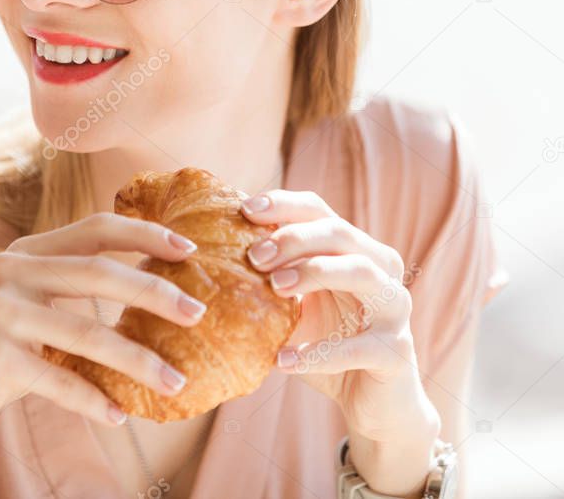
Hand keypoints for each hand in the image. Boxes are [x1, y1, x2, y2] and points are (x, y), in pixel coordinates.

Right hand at [0, 213, 206, 455]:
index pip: (93, 228)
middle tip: (198, 313)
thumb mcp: (22, 310)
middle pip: (99, 272)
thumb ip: (66, 294)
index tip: (187, 248)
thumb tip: (149, 297)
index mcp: (23, 254)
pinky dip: (94, 400)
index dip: (143, 233)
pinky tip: (119, 416)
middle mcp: (10, 272)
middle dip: (155, 292)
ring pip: (89, 333)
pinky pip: (61, 380)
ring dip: (138, 362)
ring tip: (175, 383)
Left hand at [241, 190, 439, 493]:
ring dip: (313, 273)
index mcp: (353, 250)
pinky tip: (283, 360)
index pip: (320, 211)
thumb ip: (267, 280)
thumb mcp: (292, 307)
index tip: (246, 209)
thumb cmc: (324, 341)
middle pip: (339, 233)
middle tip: (255, 256)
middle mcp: (380, 270)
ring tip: (275, 289)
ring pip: (361, 272)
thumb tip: (208, 257)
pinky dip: (319, 352)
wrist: (369, 401)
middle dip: (294, 238)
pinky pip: (359, 346)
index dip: (284, 205)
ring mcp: (394, 308)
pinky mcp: (396, 350)